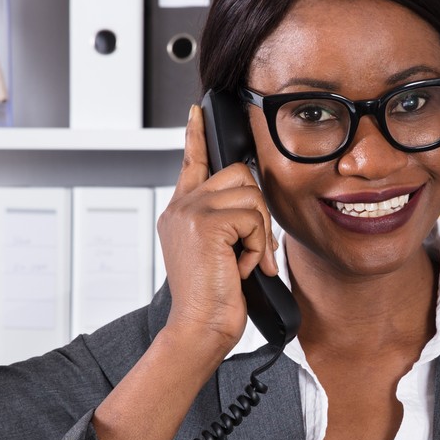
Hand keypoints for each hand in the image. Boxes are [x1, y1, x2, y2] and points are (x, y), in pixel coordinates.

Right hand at [157, 105, 279, 360]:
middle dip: (257, 211)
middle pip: (238, 175)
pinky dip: (255, 245)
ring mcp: (190, 212)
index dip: (196, 136)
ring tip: (242, 262)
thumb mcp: (218, 252)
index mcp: (180, 212)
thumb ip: (226, 222)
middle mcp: (181, 207)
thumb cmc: (214, 298)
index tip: (197, 112)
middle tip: (251, 248)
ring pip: (251, 196)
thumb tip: (252, 200)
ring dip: (258, 233)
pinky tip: (239, 267)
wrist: (200, 327)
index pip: (191, 162)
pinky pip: (252, 217)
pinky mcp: (205, 223)